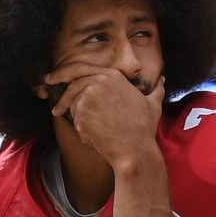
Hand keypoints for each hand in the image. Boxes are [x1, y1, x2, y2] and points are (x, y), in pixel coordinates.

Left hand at [45, 63, 164, 164]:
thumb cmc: (143, 128)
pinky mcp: (80, 115)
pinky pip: (75, 119)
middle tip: (52, 99)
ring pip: (73, 103)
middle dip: (59, 90)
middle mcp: (97, 82)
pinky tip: (93, 134)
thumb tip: (163, 81)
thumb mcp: (153, 104)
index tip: (52, 77)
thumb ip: (156, 89)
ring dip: (72, 112)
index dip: (62, 71)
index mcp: (112, 75)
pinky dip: (80, 126)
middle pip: (70, 83)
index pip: (79, 67)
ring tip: (79, 123)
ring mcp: (87, 98)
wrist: (133, 149)